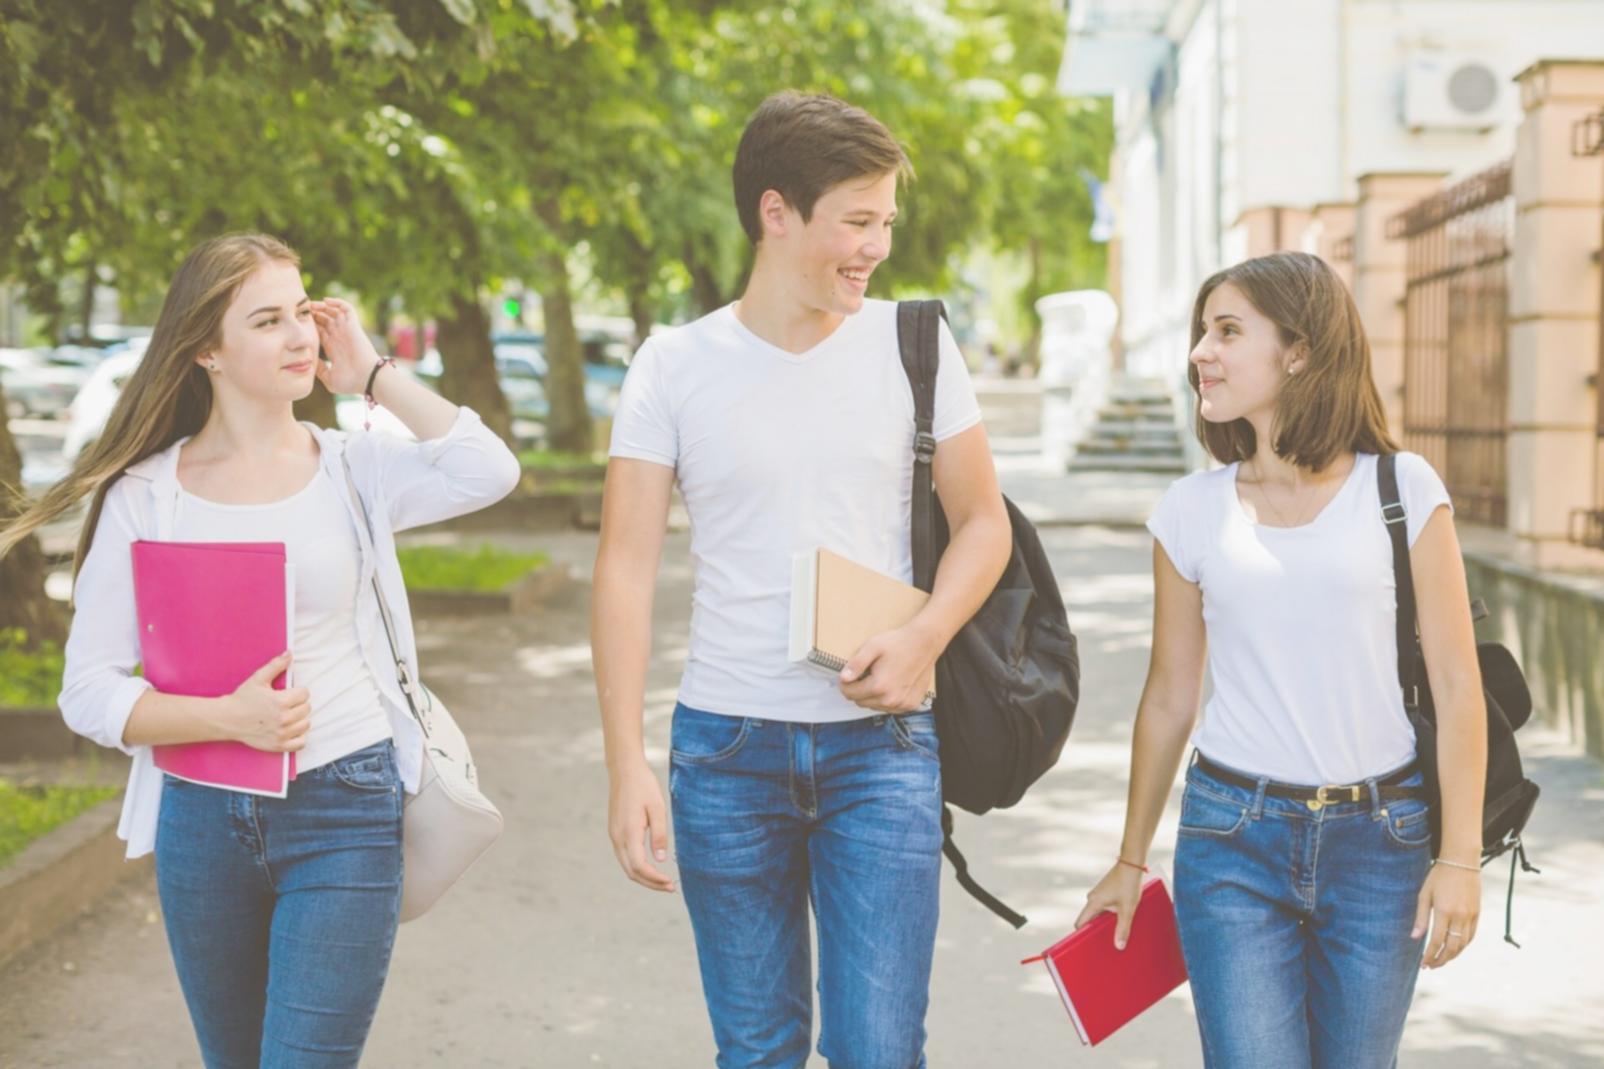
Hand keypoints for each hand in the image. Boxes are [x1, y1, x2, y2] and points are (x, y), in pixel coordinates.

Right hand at [223, 652, 310, 752]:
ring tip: (288, 715)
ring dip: (300, 719)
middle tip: (286, 704)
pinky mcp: (279, 746)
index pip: (305, 694)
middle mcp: (284, 719)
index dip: (297, 691)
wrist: (227, 719)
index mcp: (281, 701)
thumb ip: (276, 665)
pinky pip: (301, 743)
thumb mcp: (258, 678)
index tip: (288, 693)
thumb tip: (290, 653)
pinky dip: (299, 737)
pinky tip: (290, 730)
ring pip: (306, 724)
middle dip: (298, 704)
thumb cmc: (243, 698)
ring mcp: (282, 734)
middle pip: (307, 708)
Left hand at [309, 297, 383, 394]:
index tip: (298, 321)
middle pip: (325, 318)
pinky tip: (326, 301)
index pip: (320, 330)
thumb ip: (319, 370)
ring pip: (334, 311)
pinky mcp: (353, 326)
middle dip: (314, 312)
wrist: (367, 379)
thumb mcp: (329, 378)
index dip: (310, 324)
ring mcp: (346, 330)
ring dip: (322, 305)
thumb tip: (309, 362)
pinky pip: (346, 308)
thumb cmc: (351, 382)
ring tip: (312, 304)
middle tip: (302, 309)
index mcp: (332, 347)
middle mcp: (339, 336)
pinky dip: (337, 302)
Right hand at [607, 757, 674, 892]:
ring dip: (644, 876)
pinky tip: (651, 866)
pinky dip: (637, 867)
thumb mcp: (658, 808)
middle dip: (650, 883)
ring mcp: (614, 835)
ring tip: (662, 880)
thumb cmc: (644, 786)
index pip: (640, 866)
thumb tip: (660, 860)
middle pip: (631, 872)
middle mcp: (618, 837)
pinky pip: (625, 857)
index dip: (655, 879)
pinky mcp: (615, 832)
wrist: (624, 771)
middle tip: (670, 887)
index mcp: (629, 833)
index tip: (671, 883)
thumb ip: (659, 835)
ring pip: (626, 866)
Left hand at [839, 623, 940, 713]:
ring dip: (872, 696)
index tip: (847, 676)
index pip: (849, 693)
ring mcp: (902, 705)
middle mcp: (890, 700)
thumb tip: (843, 678)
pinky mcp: (911, 705)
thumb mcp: (872, 647)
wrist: (925, 643)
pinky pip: (890, 708)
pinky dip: (886, 700)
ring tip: (879, 678)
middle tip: (864, 674)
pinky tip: (891, 685)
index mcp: (878, 686)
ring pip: (874, 706)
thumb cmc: (898, 643)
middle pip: (860, 702)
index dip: (845, 684)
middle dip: (857, 690)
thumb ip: (856, 664)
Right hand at [1075, 862, 1147, 949]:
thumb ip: (1123, 928)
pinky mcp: (1105, 892)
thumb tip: (1119, 946)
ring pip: (1098, 913)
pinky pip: (1103, 907)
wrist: (1131, 863)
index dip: (1082, 936)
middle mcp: (1092, 898)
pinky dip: (1109, 914)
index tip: (1089, 946)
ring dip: (1105, 922)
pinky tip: (1121, 918)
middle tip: (1106, 942)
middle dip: (1096, 931)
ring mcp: (1098, 894)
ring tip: (1116, 931)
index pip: (1080, 924)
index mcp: (1093, 903)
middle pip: (1089, 920)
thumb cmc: (1128, 884)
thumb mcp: (1127, 909)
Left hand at [1414, 861, 1480, 967]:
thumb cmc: (1438, 876)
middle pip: (1452, 947)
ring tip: (1441, 960)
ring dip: (1452, 955)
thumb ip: (1421, 917)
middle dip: (1441, 960)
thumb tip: (1415, 938)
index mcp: (1444, 911)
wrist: (1461, 861)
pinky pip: (1472, 935)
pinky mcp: (1478, 913)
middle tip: (1431, 966)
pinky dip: (1463, 945)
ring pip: (1463, 944)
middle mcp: (1460, 916)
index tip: (1423, 963)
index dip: (1429, 955)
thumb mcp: (1424, 894)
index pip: (1437, 941)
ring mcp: (1471, 915)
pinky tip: (1454, 949)